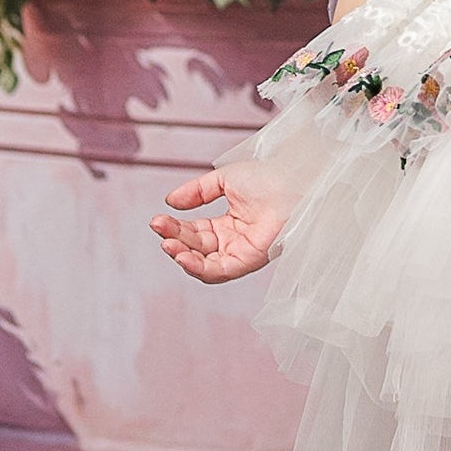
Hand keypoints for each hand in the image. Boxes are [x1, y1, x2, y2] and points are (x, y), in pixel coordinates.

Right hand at [152, 166, 282, 284]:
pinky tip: (183, 256)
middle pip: (194, 247)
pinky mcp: (247, 262)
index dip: (174, 227)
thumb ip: (197, 191)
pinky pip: (218, 272)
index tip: (157, 219)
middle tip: (158, 227)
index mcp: (227, 224)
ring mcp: (240, 253)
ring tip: (167, 244)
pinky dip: (198, 267)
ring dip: (182, 255)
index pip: (193, 231)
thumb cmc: (269, 179)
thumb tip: (170, 202)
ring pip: (202, 264)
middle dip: (173, 238)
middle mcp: (232, 242)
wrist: (293, 184)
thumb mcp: (225, 180)